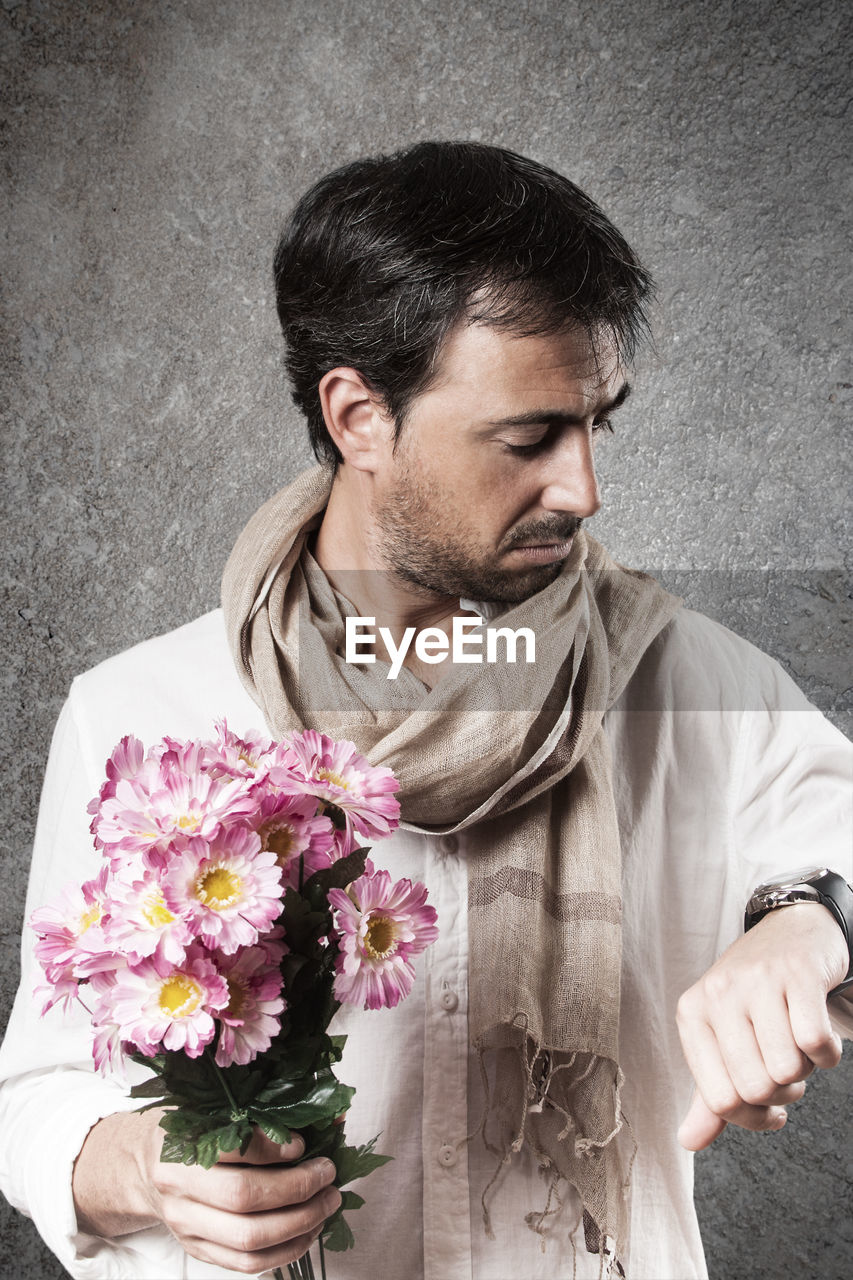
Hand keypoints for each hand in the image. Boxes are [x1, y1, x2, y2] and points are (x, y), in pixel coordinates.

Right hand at [74, 1109, 340, 1272]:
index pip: (233, 1151)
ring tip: (326, 1203)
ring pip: (249, 1239)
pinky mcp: (198, 1251)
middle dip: (296, 1190)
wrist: (144, 1169)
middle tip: (327, 1175)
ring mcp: (187, 1227)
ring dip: (299, 1224)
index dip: (273, 1150)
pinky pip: (246, 1265)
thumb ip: (260, 1114)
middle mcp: (180, 1190)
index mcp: (182, 1146)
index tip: (304, 1144)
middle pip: (243, 1199)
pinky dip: (286, 1251)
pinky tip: (309, 1230)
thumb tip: (328, 1116)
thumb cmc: (188, 1132)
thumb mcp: (211, 1110)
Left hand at [675, 903, 846, 1150]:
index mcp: (692, 1014)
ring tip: (798, 1049)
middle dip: (782, 1095)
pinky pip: (815, 1042)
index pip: (720, 1100)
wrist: (791, 932)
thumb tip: (688, 1142)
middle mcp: (718, 994)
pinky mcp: (796, 973)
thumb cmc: (755, 997)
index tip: (771, 1109)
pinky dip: (827, 1053)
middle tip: (787, 1073)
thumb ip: (710, 1094)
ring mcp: (756, 981)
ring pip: (786, 1069)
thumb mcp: (724, 1038)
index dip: (753, 1119)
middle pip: (755, 1088)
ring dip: (804, 1071)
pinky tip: (820, 1038)